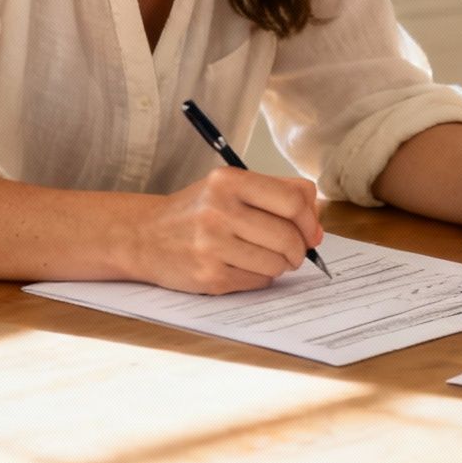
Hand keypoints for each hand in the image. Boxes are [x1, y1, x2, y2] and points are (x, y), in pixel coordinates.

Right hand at [133, 167, 322, 293]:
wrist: (144, 236)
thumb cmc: (197, 211)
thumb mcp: (231, 186)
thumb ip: (278, 194)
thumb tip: (317, 227)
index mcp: (229, 181)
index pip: (293, 200)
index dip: (310, 220)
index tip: (311, 231)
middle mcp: (219, 210)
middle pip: (288, 236)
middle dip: (299, 248)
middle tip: (293, 251)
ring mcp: (212, 245)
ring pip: (277, 263)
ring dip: (280, 265)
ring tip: (264, 257)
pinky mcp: (209, 276)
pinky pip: (258, 281)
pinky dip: (260, 277)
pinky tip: (243, 266)